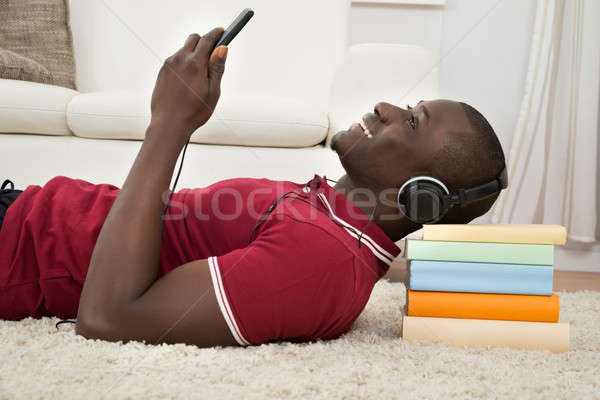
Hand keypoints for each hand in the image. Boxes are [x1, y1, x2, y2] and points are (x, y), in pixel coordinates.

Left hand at [148, 27, 227, 142]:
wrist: (169, 124)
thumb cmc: (194, 112)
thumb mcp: (213, 92)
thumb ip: (217, 68)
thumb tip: (222, 49)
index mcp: (195, 64)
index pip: (207, 39)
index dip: (216, 33)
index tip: (222, 31)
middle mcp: (180, 59)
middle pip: (193, 38)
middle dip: (204, 41)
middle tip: (212, 53)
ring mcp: (169, 64)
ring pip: (183, 49)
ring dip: (193, 54)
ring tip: (199, 75)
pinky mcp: (162, 71)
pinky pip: (175, 60)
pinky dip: (183, 63)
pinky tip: (187, 80)